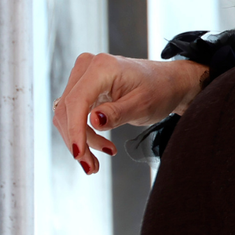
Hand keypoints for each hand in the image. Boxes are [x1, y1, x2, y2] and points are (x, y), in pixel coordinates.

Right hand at [52, 54, 207, 174]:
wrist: (168, 82)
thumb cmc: (160, 90)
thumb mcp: (143, 105)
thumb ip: (118, 113)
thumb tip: (93, 121)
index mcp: (102, 67)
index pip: (77, 101)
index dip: (75, 131)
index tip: (79, 155)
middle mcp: (87, 67)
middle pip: (67, 109)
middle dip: (77, 141)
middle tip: (91, 167)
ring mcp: (83, 75)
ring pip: (66, 114)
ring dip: (78, 140)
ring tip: (95, 163)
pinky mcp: (83, 86)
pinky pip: (73, 113)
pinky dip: (82, 133)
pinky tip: (100, 147)